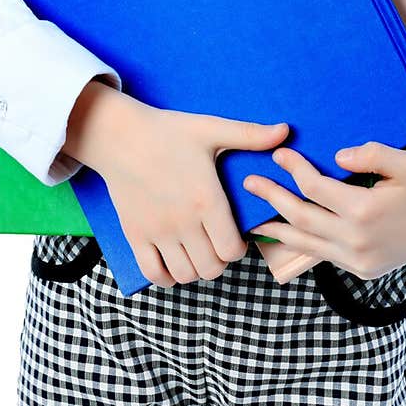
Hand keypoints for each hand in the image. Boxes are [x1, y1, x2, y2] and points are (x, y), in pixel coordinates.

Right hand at [64, 82, 288, 288]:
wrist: (120, 135)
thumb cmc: (168, 131)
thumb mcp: (212, 129)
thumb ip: (250, 135)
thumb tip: (286, 131)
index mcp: (206, 199)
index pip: (232, 249)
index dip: (239, 247)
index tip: (235, 235)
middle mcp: (183, 222)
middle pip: (212, 267)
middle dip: (220, 260)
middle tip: (218, 243)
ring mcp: (157, 232)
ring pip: (185, 274)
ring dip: (196, 268)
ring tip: (197, 251)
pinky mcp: (135, 235)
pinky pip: (153, 274)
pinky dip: (167, 276)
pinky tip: (173, 261)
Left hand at [244, 142, 405, 278]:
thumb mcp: (405, 162)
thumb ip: (370, 155)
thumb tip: (336, 157)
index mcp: (364, 210)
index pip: (315, 187)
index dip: (294, 168)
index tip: (279, 154)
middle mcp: (356, 239)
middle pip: (301, 217)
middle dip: (272, 198)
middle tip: (249, 183)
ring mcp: (357, 259)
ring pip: (306, 243)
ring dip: (277, 229)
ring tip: (253, 218)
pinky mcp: (360, 270)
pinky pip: (322, 255)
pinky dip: (301, 244)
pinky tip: (286, 233)